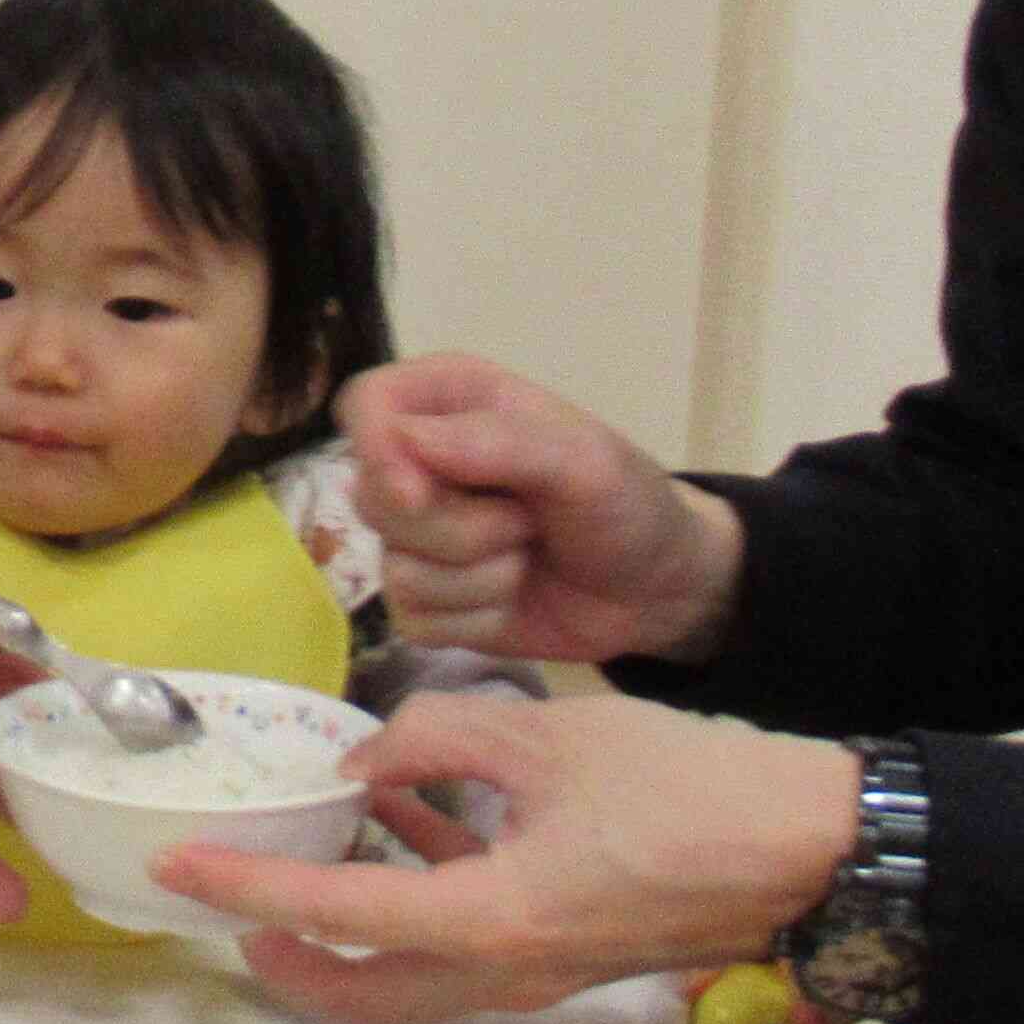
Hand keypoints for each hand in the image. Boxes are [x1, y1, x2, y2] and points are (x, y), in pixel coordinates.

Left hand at [151, 686, 859, 1023]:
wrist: (810, 850)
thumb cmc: (690, 790)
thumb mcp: (549, 736)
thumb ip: (437, 738)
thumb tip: (362, 762)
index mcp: (487, 925)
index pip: (333, 918)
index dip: (245, 893)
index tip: (178, 871)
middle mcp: (499, 973)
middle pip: (355, 996)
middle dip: (279, 955)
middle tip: (226, 898)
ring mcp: (534, 974)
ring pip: (404, 978)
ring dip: (343, 931)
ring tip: (301, 852)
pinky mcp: (564, 952)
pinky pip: (461, 944)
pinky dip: (415, 897)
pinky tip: (400, 818)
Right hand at [337, 355, 744, 665]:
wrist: (656, 590)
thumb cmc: (626, 503)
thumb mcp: (584, 461)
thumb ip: (498, 443)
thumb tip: (404, 440)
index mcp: (451, 403)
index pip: (367, 403)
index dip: (374, 446)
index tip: (415, 491)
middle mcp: (420, 464)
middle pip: (372, 498)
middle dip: (456, 528)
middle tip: (526, 522)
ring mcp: (416, 539)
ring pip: (394, 569)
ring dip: (479, 577)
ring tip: (528, 555)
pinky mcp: (424, 603)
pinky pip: (413, 620)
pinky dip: (473, 618)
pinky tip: (512, 597)